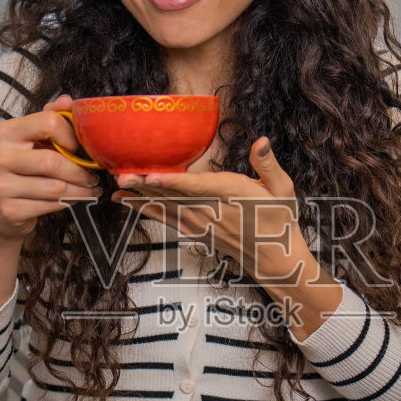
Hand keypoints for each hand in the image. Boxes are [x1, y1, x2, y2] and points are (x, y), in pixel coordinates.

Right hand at [0, 95, 100, 242]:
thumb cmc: (22, 170)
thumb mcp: (32, 140)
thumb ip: (49, 118)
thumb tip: (67, 101)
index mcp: (5, 133)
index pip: (47, 123)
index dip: (70, 135)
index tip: (78, 147)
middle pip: (52, 161)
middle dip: (80, 170)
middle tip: (93, 175)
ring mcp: (0, 186)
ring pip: (55, 186)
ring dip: (80, 189)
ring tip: (89, 188)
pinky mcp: (8, 210)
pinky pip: (50, 205)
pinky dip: (68, 203)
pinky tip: (73, 199)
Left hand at [112, 137, 312, 292]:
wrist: (275, 259)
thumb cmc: (280, 221)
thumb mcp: (283, 189)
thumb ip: (268, 164)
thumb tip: (261, 141)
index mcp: (232, 195)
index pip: (197, 186)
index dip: (172, 181)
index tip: (151, 175)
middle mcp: (212, 210)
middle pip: (174, 195)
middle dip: (146, 185)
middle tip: (120, 175)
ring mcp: (202, 223)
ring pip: (166, 206)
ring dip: (141, 196)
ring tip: (117, 185)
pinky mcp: (196, 231)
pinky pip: (166, 219)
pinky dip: (145, 209)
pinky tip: (127, 201)